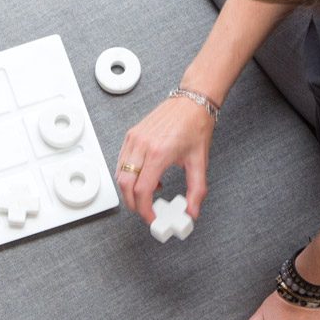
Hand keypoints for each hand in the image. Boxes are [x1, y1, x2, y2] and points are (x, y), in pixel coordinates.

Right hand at [115, 94, 214, 222]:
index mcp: (159, 153)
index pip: (142, 190)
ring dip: (129, 189)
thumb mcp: (200, 162)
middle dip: (133, 204)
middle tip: (145, 211)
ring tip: (147, 193)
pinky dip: (129, 175)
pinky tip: (145, 176)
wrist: (191, 102)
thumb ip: (196, 190)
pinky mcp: (131, 135)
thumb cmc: (195, 126)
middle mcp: (142, 145)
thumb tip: (192, 210)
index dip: (145, 209)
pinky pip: (122, 162)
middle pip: (125, 185)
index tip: (152, 217)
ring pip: (120, 174)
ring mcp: (134, 139)